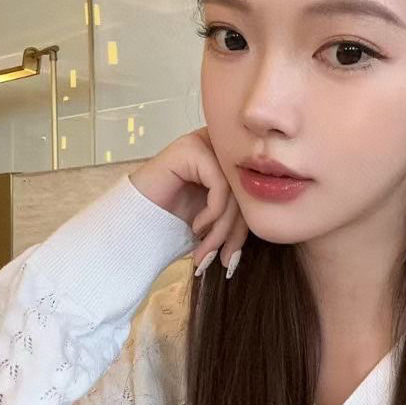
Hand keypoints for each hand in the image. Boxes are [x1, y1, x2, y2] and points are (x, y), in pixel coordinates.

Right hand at [129, 127, 248, 272]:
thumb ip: (241, 219)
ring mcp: (204, 143)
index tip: (230, 261)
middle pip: (246, 192)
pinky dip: (212, 212)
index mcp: (228, 161)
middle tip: (221, 260)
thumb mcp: (216, 223)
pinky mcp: (191, 148)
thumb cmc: (172, 222)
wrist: (131, 224)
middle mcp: (218, 147)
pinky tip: (195, 226)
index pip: (252, 194)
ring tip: (204, 251)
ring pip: (234, 191)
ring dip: (221, 230)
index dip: (245, 231)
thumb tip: (273, 230)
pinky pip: (220, 184)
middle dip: (234, 234)